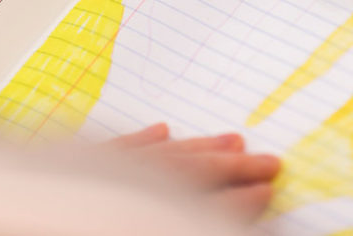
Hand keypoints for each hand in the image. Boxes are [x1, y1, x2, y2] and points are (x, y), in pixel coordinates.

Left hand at [111, 123, 279, 220]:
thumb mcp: (157, 222)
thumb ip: (198, 221)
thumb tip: (247, 218)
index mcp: (155, 210)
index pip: (208, 204)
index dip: (241, 200)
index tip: (268, 191)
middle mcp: (137, 184)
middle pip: (195, 171)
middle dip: (235, 166)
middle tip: (269, 162)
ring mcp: (108, 172)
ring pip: (165, 154)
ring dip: (201, 147)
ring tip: (232, 141)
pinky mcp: (84, 164)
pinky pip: (120, 148)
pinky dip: (144, 139)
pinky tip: (163, 130)